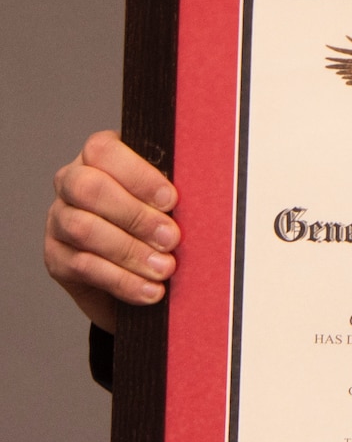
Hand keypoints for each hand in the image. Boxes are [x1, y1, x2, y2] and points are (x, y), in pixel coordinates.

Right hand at [44, 131, 180, 332]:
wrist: (141, 272)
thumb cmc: (161, 223)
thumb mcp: (170, 202)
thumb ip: (176, 191)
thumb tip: (205, 190)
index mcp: (99, 157)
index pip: (104, 151)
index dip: (138, 175)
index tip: (172, 200)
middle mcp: (72, 182)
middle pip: (89, 188)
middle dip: (135, 215)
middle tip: (172, 238)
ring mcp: (59, 219)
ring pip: (84, 229)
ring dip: (130, 251)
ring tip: (165, 268)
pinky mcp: (57, 257)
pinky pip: (84, 266)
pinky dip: (122, 281)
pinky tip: (149, 290)